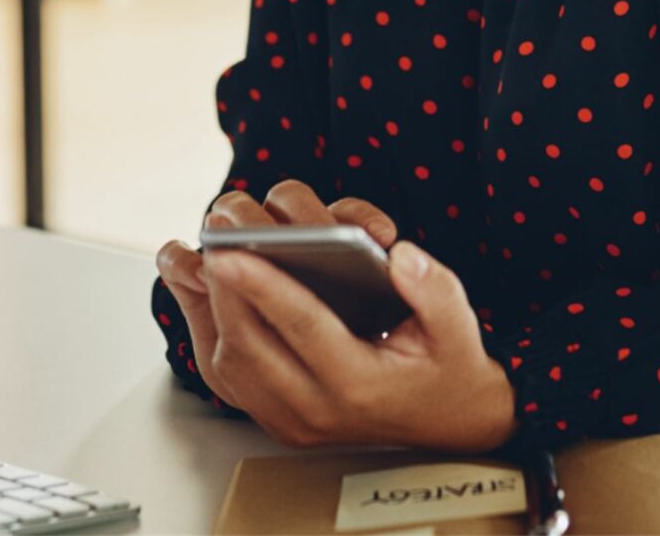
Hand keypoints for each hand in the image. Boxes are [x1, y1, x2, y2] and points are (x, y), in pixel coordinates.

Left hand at [199, 234, 515, 451]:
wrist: (450, 423)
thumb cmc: (447, 366)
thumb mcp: (458, 324)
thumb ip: (434, 288)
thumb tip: (398, 254)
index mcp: (361, 383)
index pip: (305, 328)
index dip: (265, 287)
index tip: (231, 252)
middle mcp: (320, 410)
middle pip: (252, 346)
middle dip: (224, 288)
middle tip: (213, 236)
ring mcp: (293, 421)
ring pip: (229, 366)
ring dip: (209, 308)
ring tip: (201, 255)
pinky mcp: (277, 420)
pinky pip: (227, 379)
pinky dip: (208, 332)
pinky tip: (201, 292)